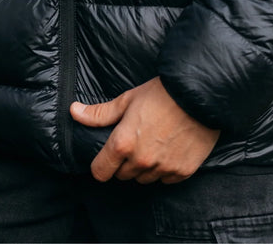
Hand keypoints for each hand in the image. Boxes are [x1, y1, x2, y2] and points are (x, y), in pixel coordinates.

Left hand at [70, 77, 219, 184]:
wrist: (199, 95)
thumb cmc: (161, 94)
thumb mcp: (127, 100)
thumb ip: (100, 113)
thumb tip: (74, 112)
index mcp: (123, 144)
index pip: (100, 172)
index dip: (101, 164)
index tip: (107, 156)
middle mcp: (141, 162)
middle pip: (122, 175)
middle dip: (124, 162)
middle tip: (136, 139)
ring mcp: (162, 169)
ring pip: (144, 179)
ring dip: (145, 167)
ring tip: (155, 142)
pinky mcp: (182, 172)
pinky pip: (166, 179)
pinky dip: (165, 168)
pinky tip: (170, 148)